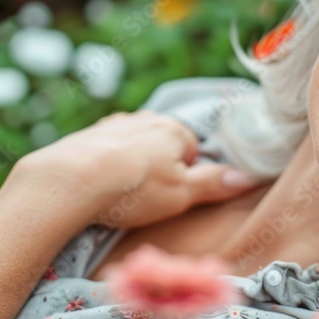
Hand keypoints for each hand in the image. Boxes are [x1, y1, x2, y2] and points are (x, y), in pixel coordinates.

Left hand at [11, 111, 266, 228]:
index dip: (186, 176)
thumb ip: (216, 184)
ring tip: (122, 196)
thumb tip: (250, 177)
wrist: (68, 181)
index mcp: (174, 129)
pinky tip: (98, 186)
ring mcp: (114, 125)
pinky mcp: (85, 135)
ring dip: (132, 166)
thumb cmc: (134, 189)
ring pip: (134, 146)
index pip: (193, 151)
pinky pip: (105, 150)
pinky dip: (106, 164)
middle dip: (159, 168)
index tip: (172, 196)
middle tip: (148, 199)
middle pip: (163, 145)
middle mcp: (145, 118)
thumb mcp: (183, 194)